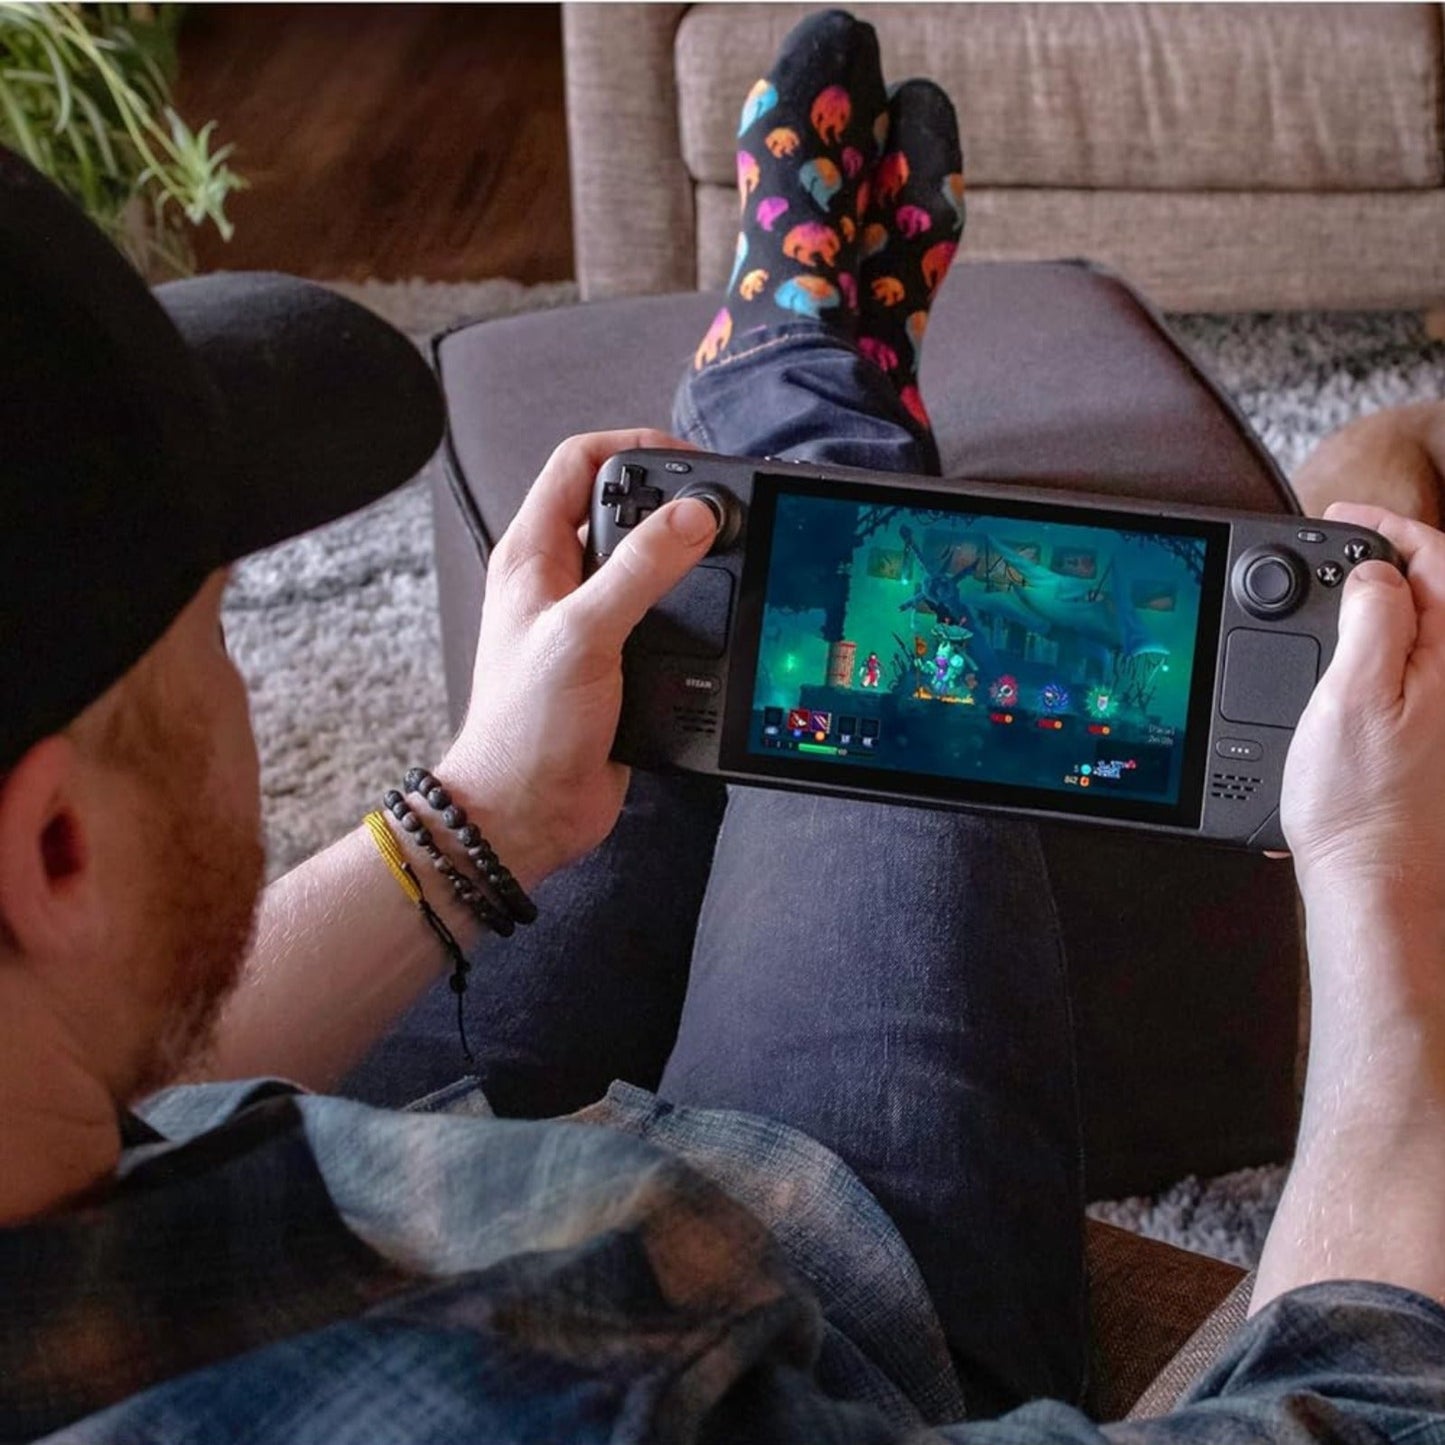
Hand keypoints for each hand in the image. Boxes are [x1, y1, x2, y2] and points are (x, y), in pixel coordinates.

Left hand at [438, 431, 716, 888]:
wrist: (528, 810)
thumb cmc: (527, 726)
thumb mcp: (585, 632)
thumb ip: (639, 569)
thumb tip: (694, 515)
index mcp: (533, 555)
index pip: (578, 463)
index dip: (632, 448)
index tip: (688, 459)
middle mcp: (559, 580)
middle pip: (619, 507)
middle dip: (669, 499)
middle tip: (719, 506)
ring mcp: (589, 621)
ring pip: (644, 562)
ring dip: (684, 554)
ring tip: (728, 549)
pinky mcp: (617, 661)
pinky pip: (659, 615)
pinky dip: (691, 605)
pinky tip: (719, 609)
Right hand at [1281, 503, 1444, 904]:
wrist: (1379, 881)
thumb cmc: (1362, 801)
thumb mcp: (1352, 692)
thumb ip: (1375, 616)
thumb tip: (1378, 570)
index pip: (1440, 556)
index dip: (1389, 525)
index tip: (1339, 517)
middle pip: (1441, 590)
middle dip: (1389, 559)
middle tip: (1332, 555)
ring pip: (1428, 630)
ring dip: (1386, 603)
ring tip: (1335, 602)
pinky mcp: (1437, 738)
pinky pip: (1419, 669)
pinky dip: (1385, 648)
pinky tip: (1349, 664)